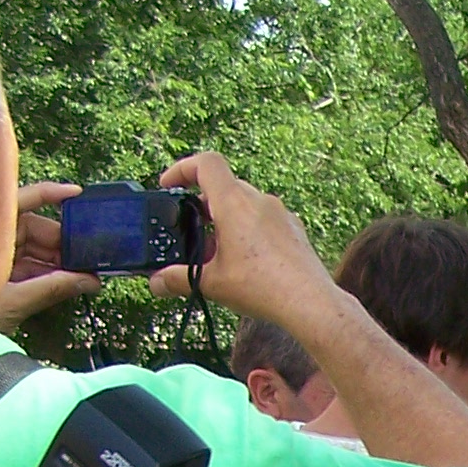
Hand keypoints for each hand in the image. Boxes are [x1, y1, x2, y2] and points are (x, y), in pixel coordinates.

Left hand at [0, 181, 99, 329]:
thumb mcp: (13, 300)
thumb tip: (91, 281)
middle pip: (36, 229)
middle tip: (90, 258)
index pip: (23, 201)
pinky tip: (69, 283)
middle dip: (63, 244)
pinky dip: (48, 273)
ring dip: (59, 262)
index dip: (50, 195)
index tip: (77, 194)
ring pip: (35, 249)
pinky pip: (29, 265)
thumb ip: (52, 288)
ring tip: (85, 276)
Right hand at [147, 153, 333, 323]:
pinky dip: (247, 230)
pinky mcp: (294, 230)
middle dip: (202, 208)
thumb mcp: (212, 282)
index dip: (182, 168)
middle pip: (223, 188)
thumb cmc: (262, 287)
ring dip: (225, 221)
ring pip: (244, 205)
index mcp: (235, 202)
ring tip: (216, 253)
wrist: (310, 303)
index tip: (169, 186)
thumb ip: (179, 279)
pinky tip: (245, 260)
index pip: (206, 163)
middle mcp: (259, 201)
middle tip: (191, 233)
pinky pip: (264, 220)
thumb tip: (156, 283)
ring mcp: (280, 214)